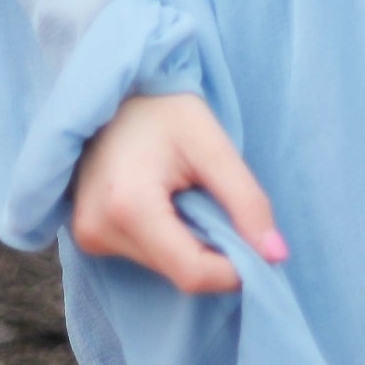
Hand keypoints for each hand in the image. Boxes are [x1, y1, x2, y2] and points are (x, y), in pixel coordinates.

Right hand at [72, 91, 284, 293]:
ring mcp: (88, 236)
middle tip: (220, 202)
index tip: (259, 247)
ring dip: (192, 244)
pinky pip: (147, 255)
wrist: (113, 93)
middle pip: (178, 271)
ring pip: (164, 267)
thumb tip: (276, 256)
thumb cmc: (163, 109)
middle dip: (214, 252)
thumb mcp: (213, 145)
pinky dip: (171, 239)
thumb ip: (246, 200)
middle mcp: (99, 230)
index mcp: (129, 207)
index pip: (191, 272)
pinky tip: (168, 200)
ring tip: (188, 193)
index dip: (234, 271)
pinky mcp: (88, 236)